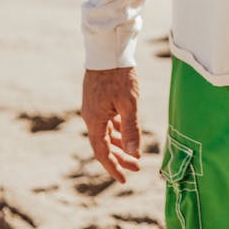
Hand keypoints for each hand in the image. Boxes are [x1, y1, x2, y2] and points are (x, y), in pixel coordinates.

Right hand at [81, 67, 141, 183]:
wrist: (107, 49)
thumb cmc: (118, 75)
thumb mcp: (128, 103)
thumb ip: (131, 129)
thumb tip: (134, 153)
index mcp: (95, 120)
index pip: (102, 152)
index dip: (113, 167)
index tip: (124, 179)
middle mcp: (91, 117)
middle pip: (105, 145)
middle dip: (120, 158)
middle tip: (136, 167)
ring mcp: (94, 108)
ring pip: (107, 133)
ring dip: (120, 144)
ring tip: (135, 154)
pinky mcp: (99, 99)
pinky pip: (107, 122)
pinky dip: (118, 130)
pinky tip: (127, 133)